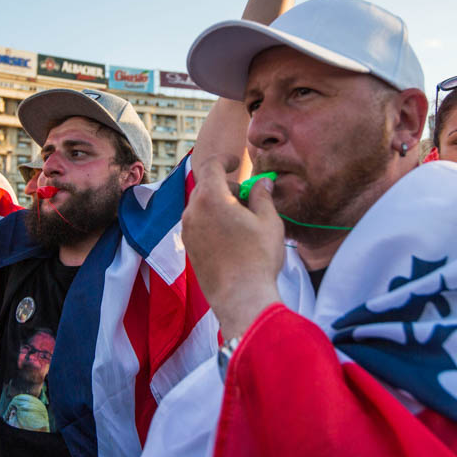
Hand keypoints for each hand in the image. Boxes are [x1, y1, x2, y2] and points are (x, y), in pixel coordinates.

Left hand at [183, 157, 283, 338]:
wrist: (240, 297)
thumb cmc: (257, 258)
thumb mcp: (269, 221)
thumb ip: (262, 196)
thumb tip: (263, 183)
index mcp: (211, 197)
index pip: (211, 165)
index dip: (224, 159)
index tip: (236, 161)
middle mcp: (193, 211)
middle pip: (206, 185)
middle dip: (225, 185)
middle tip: (246, 196)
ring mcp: (187, 231)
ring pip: (201, 206)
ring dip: (218, 204)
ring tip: (241, 218)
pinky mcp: (189, 248)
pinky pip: (198, 224)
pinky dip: (211, 220)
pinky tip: (231, 235)